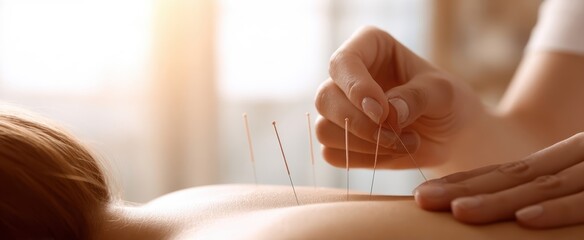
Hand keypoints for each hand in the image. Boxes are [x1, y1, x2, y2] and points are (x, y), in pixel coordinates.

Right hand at [315, 26, 481, 168]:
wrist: (450, 134)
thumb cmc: (446, 101)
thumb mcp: (442, 92)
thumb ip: (416, 97)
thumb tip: (388, 113)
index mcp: (367, 47)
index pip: (342, 62)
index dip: (356, 88)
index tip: (382, 111)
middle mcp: (346, 76)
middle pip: (325, 98)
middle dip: (361, 124)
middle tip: (396, 133)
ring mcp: (338, 109)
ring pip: (323, 129)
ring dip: (365, 144)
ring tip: (403, 143)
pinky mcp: (339, 140)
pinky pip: (332, 154)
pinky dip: (364, 159)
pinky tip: (391, 152)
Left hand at [414, 132, 583, 227]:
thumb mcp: (576, 182)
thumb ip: (544, 189)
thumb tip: (504, 212)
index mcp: (562, 159)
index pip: (506, 171)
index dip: (465, 182)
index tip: (425, 192)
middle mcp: (573, 160)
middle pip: (513, 175)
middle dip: (465, 188)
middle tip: (422, 198)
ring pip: (541, 185)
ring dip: (497, 200)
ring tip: (458, 210)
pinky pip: (583, 202)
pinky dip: (554, 210)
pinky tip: (524, 218)